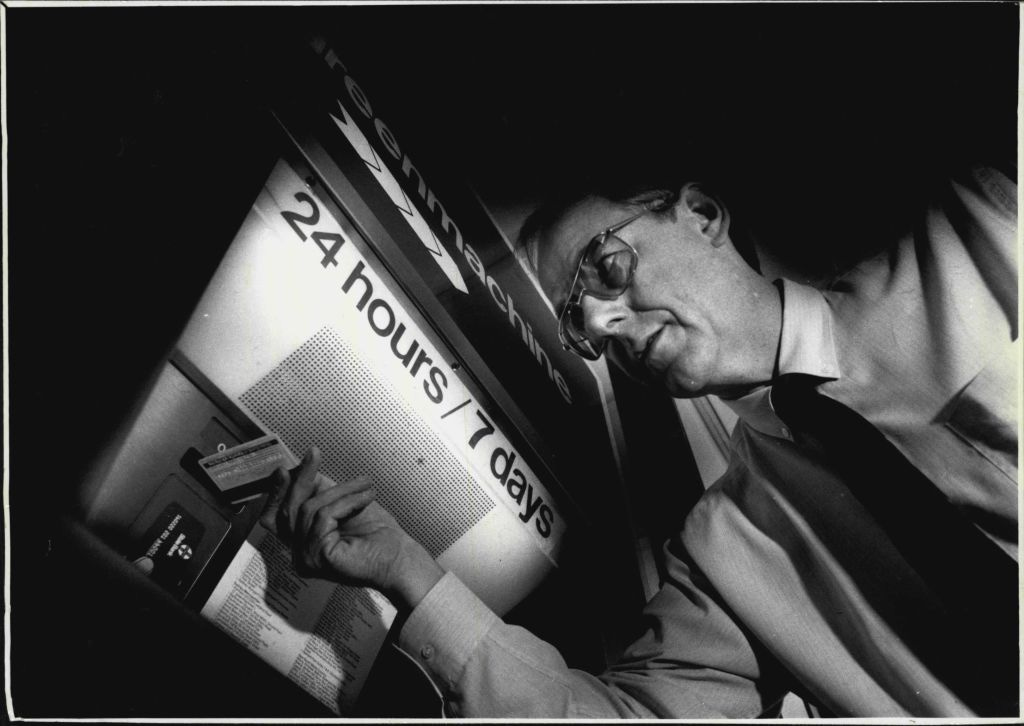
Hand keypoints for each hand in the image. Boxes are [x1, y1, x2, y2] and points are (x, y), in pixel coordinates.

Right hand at [260, 446, 442, 612]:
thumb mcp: (343, 505)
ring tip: (364, 484)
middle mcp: (299, 555)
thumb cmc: (378, 536)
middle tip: (313, 453)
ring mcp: (306, 559)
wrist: (400, 558)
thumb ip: (320, 492)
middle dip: (302, 478)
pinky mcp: (318, 557)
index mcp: (303, 544)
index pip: (275, 518)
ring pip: (309, 509)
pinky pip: (324, 516)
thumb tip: (305, 470)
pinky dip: (346, 501)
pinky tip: (366, 497)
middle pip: (287, 510)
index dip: (276, 492)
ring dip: (339, 490)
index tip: (287, 467)